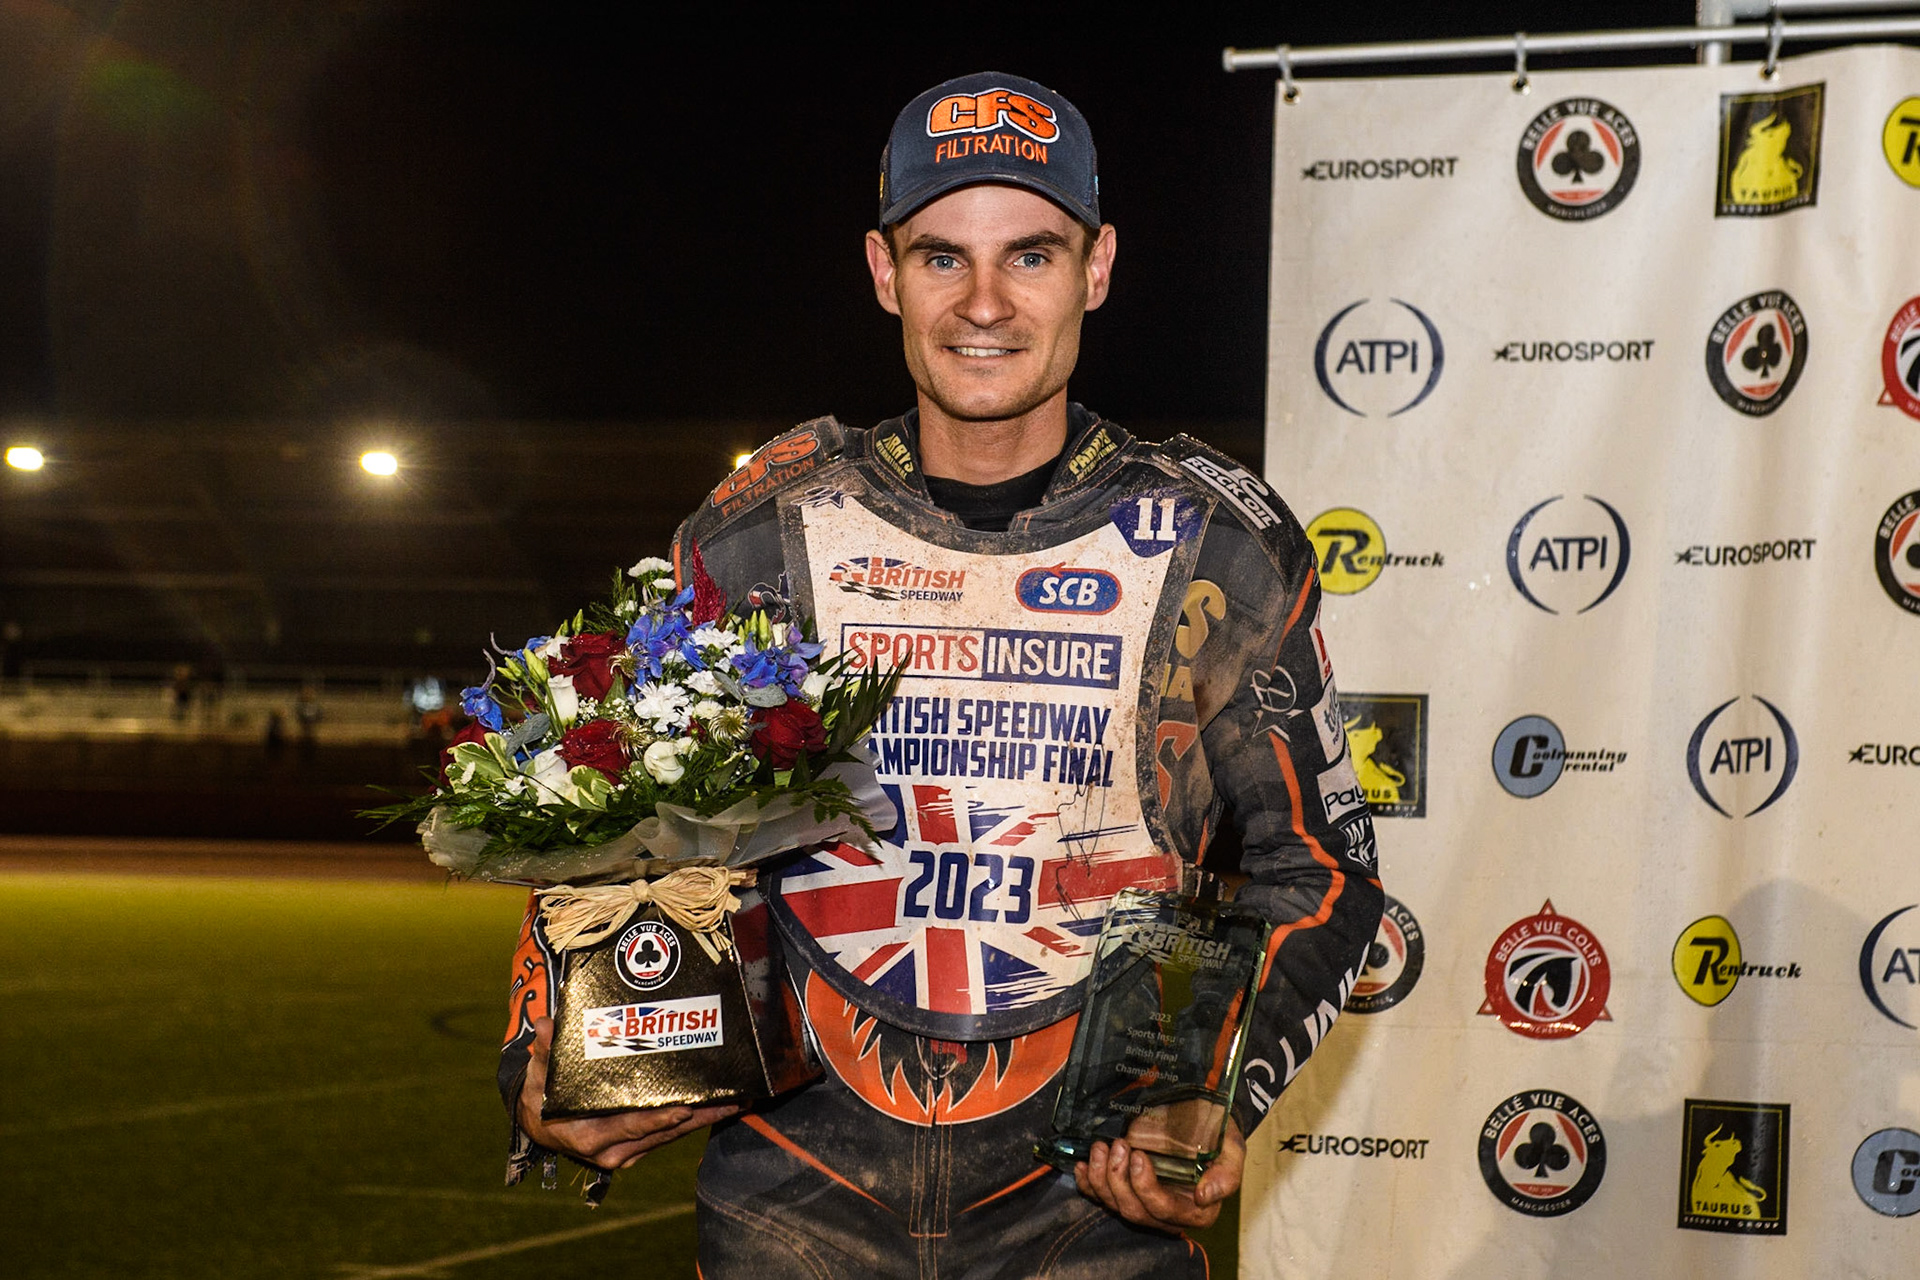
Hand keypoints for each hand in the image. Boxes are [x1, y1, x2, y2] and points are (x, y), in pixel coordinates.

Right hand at [515, 1016, 740, 1170]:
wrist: (541, 1125)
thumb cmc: (543, 1096)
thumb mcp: (541, 1075)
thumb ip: (546, 1051)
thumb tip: (544, 1027)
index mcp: (589, 1136)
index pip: (631, 1126)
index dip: (659, 1118)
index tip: (686, 1108)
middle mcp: (611, 1151)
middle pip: (661, 1133)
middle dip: (698, 1118)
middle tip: (730, 1102)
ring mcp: (626, 1152)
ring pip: (670, 1136)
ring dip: (702, 1121)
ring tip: (734, 1104)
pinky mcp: (635, 1148)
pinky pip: (667, 1136)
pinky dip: (691, 1123)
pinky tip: (714, 1109)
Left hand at [1073, 1121, 1243, 1232]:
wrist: (1205, 1123)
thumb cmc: (1219, 1138)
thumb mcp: (1232, 1150)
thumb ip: (1227, 1175)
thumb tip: (1205, 1196)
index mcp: (1196, 1212)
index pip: (1163, 1210)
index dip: (1146, 1188)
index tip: (1139, 1157)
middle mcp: (1167, 1215)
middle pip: (1134, 1210)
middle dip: (1119, 1179)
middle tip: (1117, 1145)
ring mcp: (1144, 1204)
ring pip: (1114, 1204)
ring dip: (1100, 1177)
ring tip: (1101, 1147)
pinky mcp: (1126, 1193)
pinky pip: (1100, 1197)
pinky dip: (1086, 1183)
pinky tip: (1081, 1165)